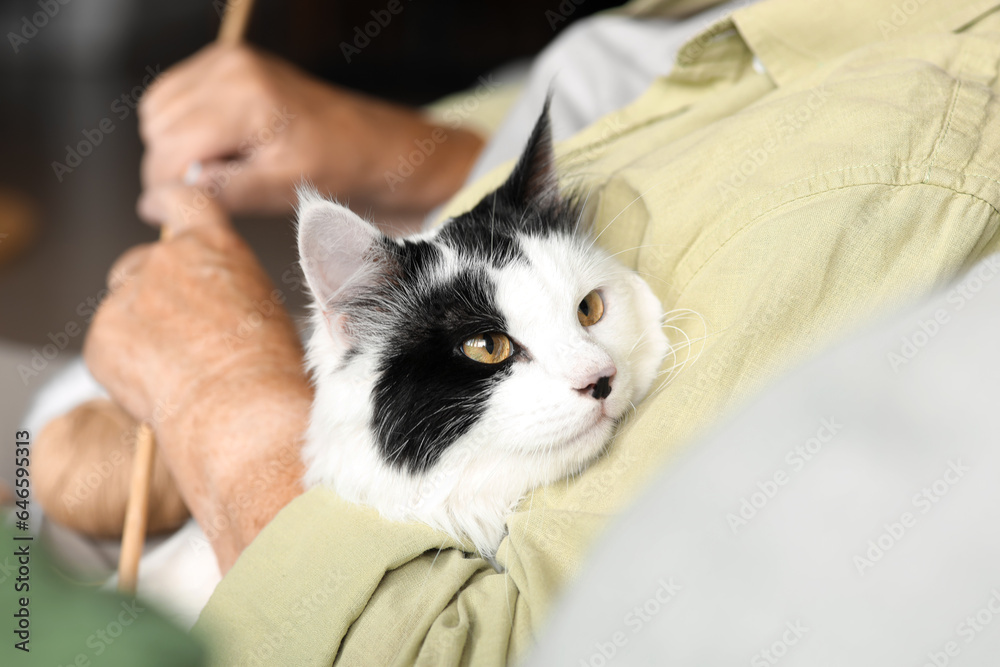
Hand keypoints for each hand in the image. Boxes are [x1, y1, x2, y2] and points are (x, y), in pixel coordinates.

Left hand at [84, 186, 311, 570]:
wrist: (239, 410)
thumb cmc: (269, 369)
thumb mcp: (264, 307)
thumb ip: (226, 286)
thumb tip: (208, 304)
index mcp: (214, 245)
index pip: (183, 199)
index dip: (166, 201)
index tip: (154, 206)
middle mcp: (166, 258)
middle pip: (141, 264)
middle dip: (150, 294)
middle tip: (179, 336)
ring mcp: (128, 295)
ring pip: (122, 308)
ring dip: (140, 331)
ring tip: (178, 371)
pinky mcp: (101, 335)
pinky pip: (107, 346)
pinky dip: (124, 365)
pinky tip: (159, 387)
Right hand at [138, 44, 484, 224]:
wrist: (366, 141)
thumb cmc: (334, 166)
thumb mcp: (280, 190)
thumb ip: (220, 193)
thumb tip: (156, 204)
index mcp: (246, 98)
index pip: (171, 147)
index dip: (167, 186)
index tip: (181, 212)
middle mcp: (230, 68)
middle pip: (158, 128)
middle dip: (173, 167)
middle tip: (216, 189)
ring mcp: (225, 59)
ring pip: (157, 112)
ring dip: (175, 146)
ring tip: (224, 166)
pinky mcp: (223, 61)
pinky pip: (171, 98)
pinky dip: (181, 126)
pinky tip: (219, 145)